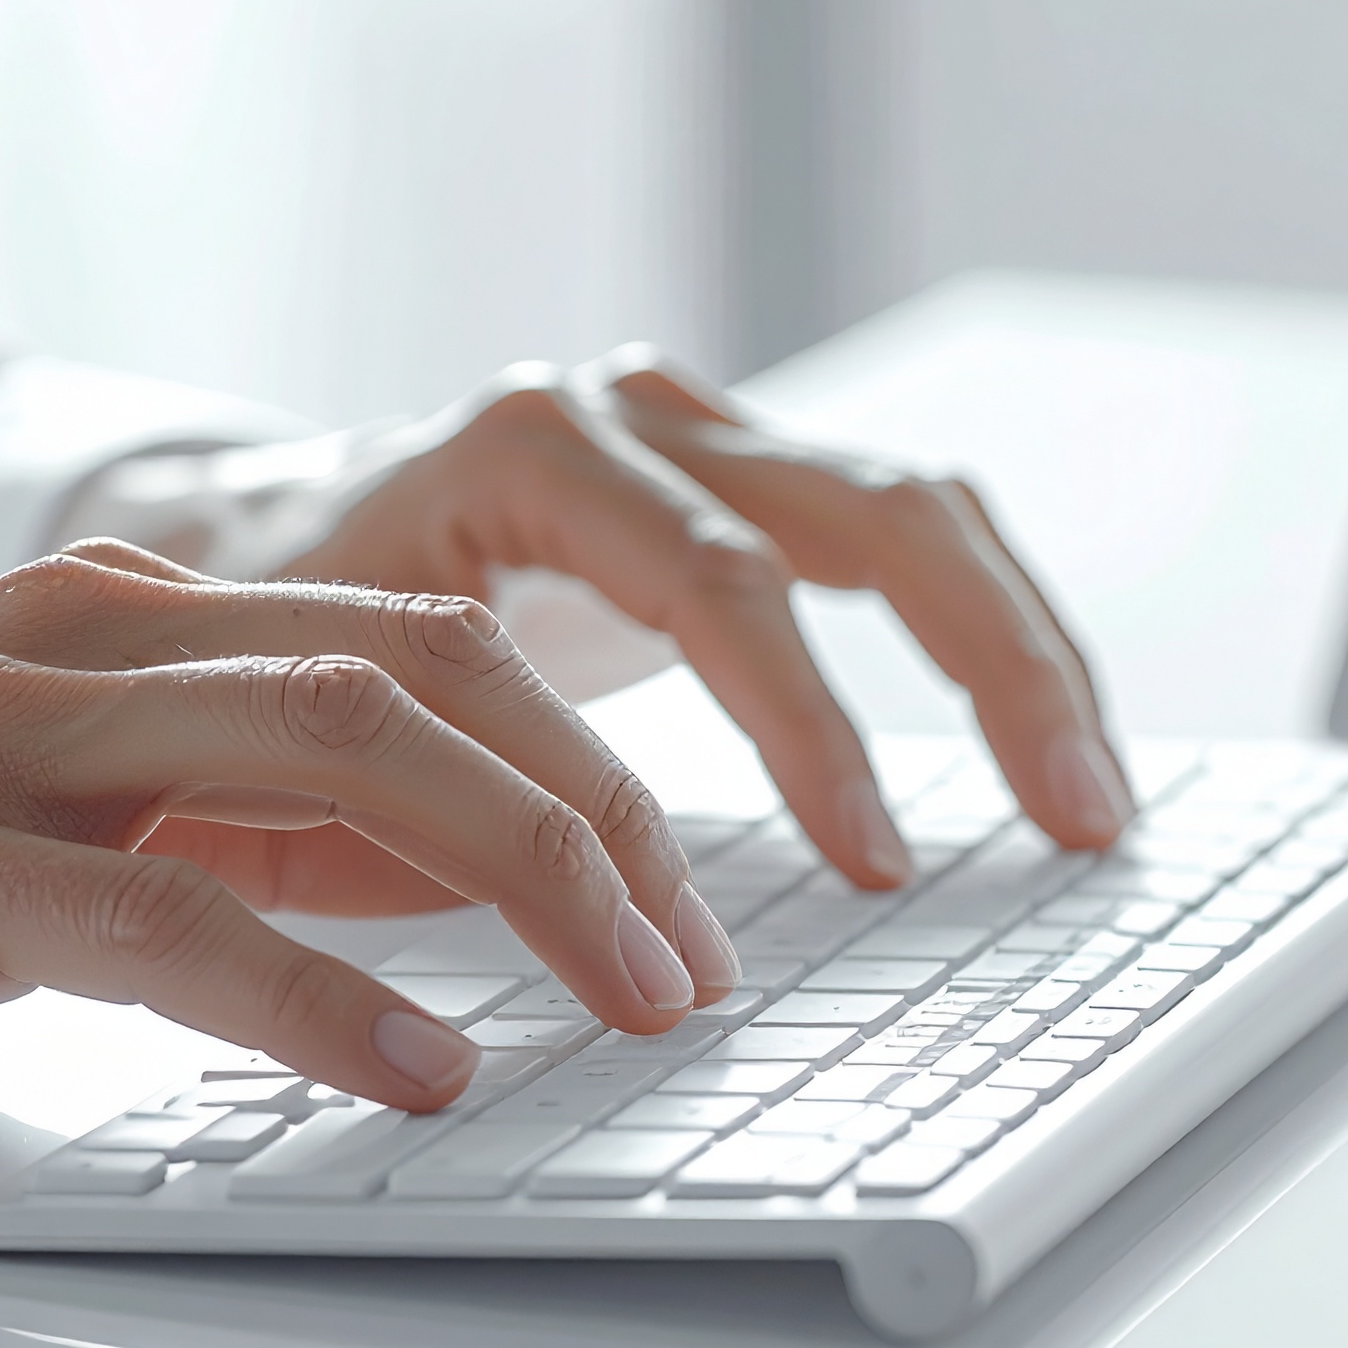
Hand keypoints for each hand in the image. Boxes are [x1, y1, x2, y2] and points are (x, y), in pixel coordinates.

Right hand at [0, 550, 737, 1157]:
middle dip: (595, 812)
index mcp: (132, 622)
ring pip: (328, 749)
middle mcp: (84, 643)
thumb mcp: (79, 829)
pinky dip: (310, 988)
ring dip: (517, 875)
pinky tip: (416, 1064)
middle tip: (696, 957)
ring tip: (627, 998)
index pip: (426, 649)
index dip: (586, 764)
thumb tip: (454, 882)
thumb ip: (250, 829)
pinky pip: (161, 915)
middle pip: (420, 678)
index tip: (680, 897)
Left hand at [86, 350, 1132, 887]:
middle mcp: (634, 416)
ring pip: (915, 508)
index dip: (809, 726)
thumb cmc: (285, 633)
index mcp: (530, 449)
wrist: (259, 539)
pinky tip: (1033, 734)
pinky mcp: (734, 477)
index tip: (872, 862)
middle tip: (1074, 817)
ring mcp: (697, 433)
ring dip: (1021, 647)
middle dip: (993, 667)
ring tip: (1088, 794)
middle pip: (873, 510)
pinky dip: (977, 630)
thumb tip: (572, 931)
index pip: (719, 579)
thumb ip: (445, 777)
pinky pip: (893, 534)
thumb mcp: (337, 691)